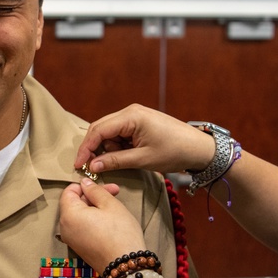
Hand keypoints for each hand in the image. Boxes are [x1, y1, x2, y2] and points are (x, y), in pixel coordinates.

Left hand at [59, 178, 145, 269]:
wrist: (126, 267)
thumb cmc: (120, 234)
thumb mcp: (111, 205)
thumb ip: (95, 191)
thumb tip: (85, 183)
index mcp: (69, 215)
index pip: (69, 191)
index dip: (86, 185)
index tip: (103, 185)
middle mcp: (65, 228)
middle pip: (74, 203)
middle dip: (93, 196)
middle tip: (114, 193)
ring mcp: (71, 240)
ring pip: (79, 216)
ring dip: (94, 208)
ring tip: (114, 207)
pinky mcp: (79, 248)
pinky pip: (82, 228)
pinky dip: (92, 221)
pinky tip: (109, 221)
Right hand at [74, 104, 215, 175]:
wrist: (199, 148)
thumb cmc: (174, 151)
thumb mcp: (142, 159)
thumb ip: (115, 161)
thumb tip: (93, 165)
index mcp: (131, 116)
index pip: (98, 130)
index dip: (85, 148)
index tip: (78, 164)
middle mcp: (130, 111)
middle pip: (101, 128)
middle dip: (94, 148)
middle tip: (90, 166)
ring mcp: (135, 116)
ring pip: (109, 132)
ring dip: (109, 148)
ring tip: (122, 161)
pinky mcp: (139, 122)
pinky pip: (120, 133)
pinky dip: (118, 146)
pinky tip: (127, 156)